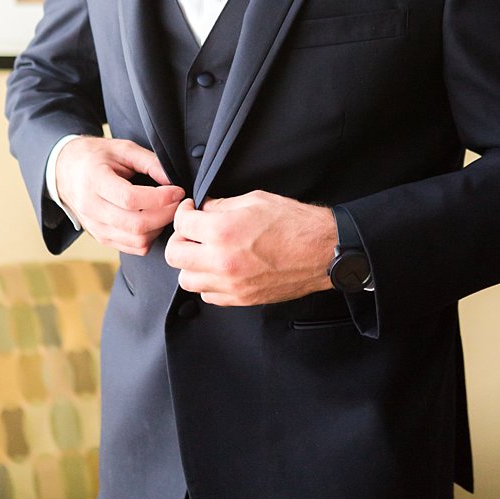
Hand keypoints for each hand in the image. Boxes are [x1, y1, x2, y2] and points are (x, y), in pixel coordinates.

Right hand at [54, 136, 183, 254]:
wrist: (64, 170)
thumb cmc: (95, 156)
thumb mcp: (122, 148)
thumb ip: (149, 162)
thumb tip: (174, 181)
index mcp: (93, 181)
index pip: (130, 199)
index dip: (160, 198)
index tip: (177, 190)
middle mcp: (91, 208)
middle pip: (136, 224)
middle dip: (166, 215)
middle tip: (178, 202)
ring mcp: (95, 226)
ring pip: (137, 240)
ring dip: (160, 228)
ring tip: (166, 211)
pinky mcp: (101, 237)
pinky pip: (133, 248)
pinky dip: (150, 237)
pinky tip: (153, 220)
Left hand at [165, 191, 336, 305]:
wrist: (325, 251)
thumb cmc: (295, 223)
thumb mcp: (253, 200)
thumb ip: (220, 205)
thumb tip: (202, 209)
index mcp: (223, 232)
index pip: (180, 224)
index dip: (183, 212)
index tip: (190, 210)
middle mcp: (222, 261)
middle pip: (174, 255)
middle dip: (180, 239)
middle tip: (192, 232)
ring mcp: (232, 284)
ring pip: (187, 280)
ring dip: (191, 264)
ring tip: (204, 252)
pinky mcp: (243, 299)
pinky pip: (208, 296)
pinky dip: (208, 283)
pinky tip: (219, 269)